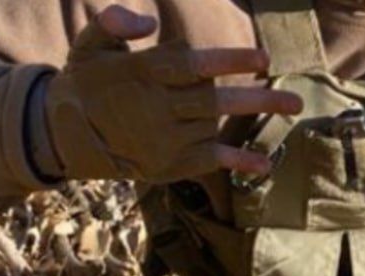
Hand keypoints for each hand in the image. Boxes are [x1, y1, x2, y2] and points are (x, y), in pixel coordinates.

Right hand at [45, 5, 302, 182]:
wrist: (67, 136)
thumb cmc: (86, 82)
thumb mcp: (88, 44)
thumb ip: (113, 24)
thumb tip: (149, 23)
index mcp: (143, 73)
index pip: (193, 65)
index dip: (229, 62)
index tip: (263, 59)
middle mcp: (158, 109)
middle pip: (214, 102)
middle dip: (258, 99)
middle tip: (297, 99)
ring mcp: (165, 140)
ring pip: (213, 124)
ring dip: (249, 114)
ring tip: (287, 105)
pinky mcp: (169, 164)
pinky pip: (208, 162)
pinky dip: (237, 164)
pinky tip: (265, 165)